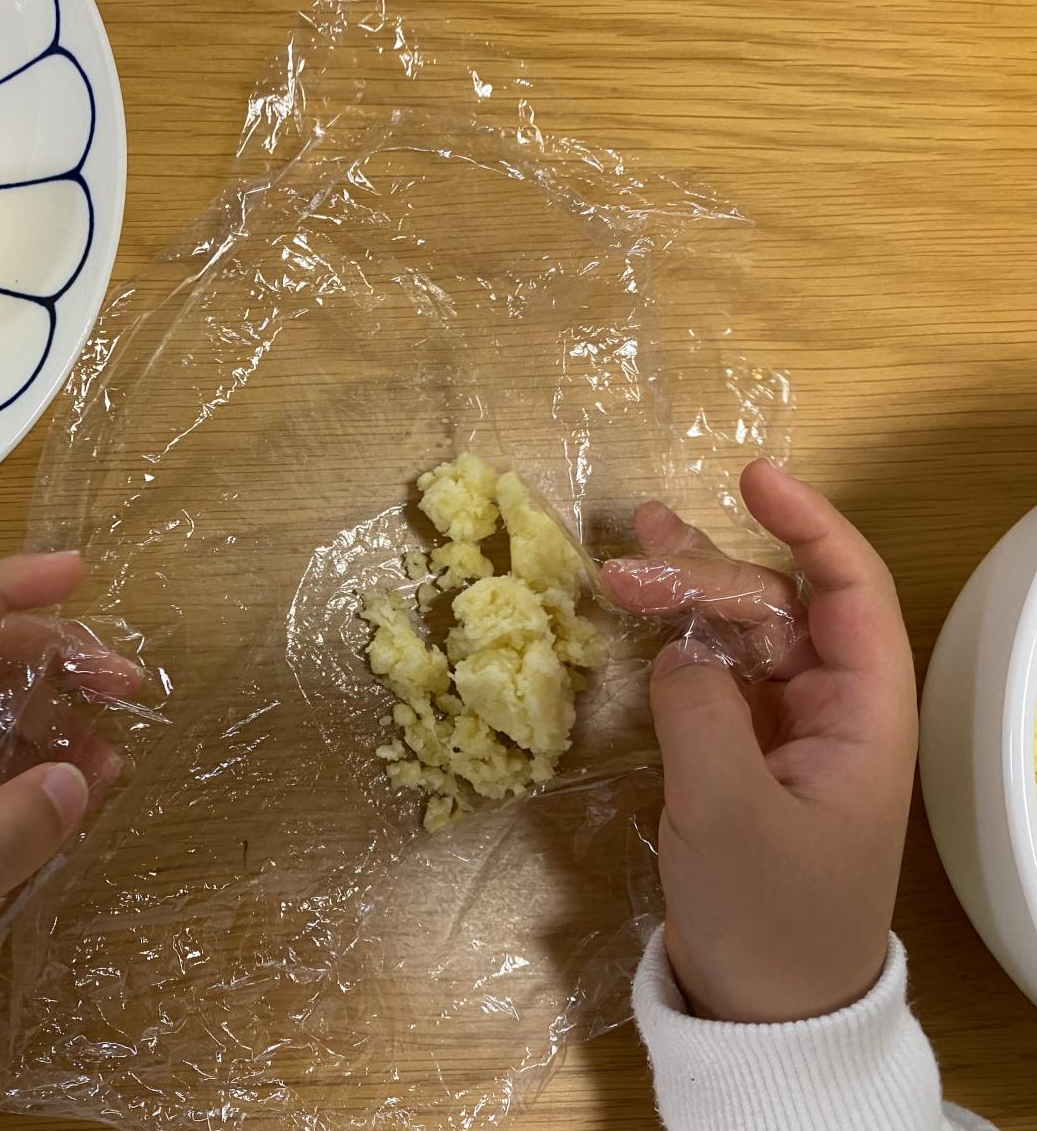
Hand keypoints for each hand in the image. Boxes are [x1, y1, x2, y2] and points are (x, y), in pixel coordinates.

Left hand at [0, 553, 137, 1026]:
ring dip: (60, 716)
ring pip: (0, 711)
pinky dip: (47, 766)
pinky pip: (1, 766)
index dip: (6, 587)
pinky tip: (89, 786)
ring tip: (114, 753)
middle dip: (56, 657)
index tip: (77, 572)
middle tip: (125, 684)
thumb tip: (82, 774)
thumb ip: (1, 837)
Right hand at [601, 461, 917, 1022]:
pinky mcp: (743, 761)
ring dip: (686, 600)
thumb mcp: (727, 813)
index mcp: (863, 719)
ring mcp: (784, 736)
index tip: (755, 478)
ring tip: (624, 562)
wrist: (764, 1010)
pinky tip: (637, 627)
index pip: (851, 593)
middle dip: (709, 573)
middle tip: (626, 562)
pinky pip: (714, 681)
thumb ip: (700, 713)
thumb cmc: (769, 916)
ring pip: (742, 638)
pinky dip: (675, 648)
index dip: (810, 526)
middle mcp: (831, 713)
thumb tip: (678, 651)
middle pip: (779, 608)